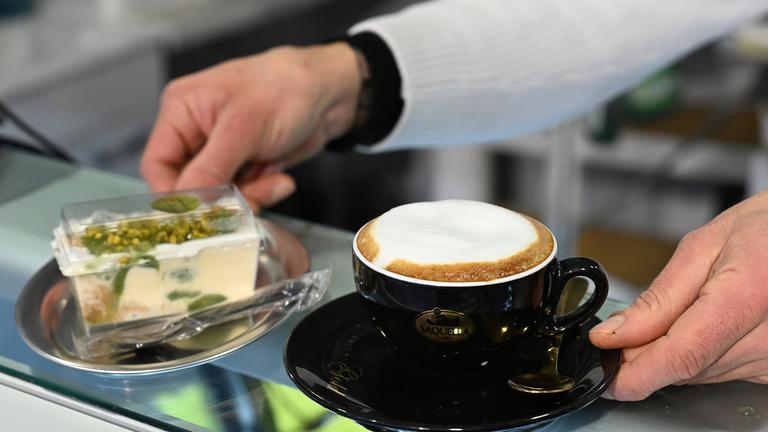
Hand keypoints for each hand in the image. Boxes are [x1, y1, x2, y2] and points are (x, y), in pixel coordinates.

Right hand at [141, 42, 360, 210]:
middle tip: (246, 201)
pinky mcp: (245, 164)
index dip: (175, 193)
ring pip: (217, 194)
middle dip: (219, 197)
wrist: (329, 93)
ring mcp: (222, 150)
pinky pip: (243, 193)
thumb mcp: (243, 128)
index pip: (157, 164)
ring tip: (273, 182)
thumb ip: (210, 167)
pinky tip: (281, 179)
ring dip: (248, 196)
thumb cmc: (285, 88)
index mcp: (182, 111)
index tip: (199, 212)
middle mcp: (196, 131)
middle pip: (188, 184)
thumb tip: (185, 201)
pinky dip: (262, 192)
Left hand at [589, 190, 767, 399]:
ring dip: (672, 353)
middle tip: (629, 329)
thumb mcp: (701, 248)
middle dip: (646, 354)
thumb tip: (615, 334)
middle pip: (685, 367)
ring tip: (681, 311)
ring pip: (698, 374)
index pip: (682, 355)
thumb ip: (659, 298)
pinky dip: (698, 355)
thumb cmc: (761, 232)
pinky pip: (720, 373)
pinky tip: (701, 326)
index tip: (609, 377)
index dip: (637, 373)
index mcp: (745, 296)